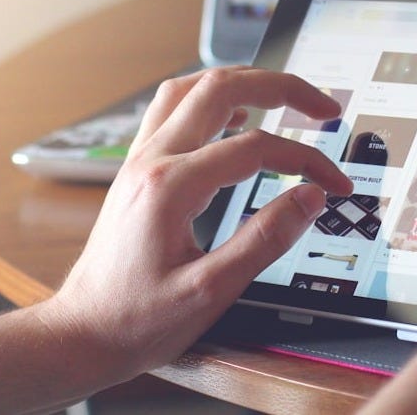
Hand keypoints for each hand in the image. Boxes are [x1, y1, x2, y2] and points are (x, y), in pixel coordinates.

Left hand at [39, 67, 352, 382]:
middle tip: (323, 107)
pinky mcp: (138, 170)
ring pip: (192, 88)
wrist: (82, 333)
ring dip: (243, 83)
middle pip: (220, 88)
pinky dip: (211, 100)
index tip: (333, 183)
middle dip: (281, 88)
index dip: (306, 159)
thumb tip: (309, 199)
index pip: (255, 148)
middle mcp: (151, 160)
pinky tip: (234, 116)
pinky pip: (173, 110)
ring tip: (283, 96)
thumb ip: (265, 240)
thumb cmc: (137, 319)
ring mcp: (140, 160)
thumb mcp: (210, 291)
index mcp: (171, 187)